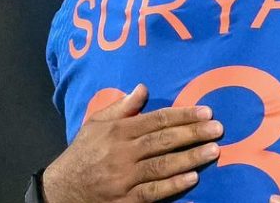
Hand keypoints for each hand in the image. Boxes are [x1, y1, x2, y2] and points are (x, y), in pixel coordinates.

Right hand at [41, 84, 223, 202]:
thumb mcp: (96, 123)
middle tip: (218, 129)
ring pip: (161, 165)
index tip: (207, 112)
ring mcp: (124, 178)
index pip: (157, 120)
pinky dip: (173, 185)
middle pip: (163, 140)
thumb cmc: (83, 153)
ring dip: (190, 158)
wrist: (61, 190)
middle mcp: (122, 152)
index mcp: (118, 131)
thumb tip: (142, 88)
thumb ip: (121, 106)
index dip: (183, 115)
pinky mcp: (125, 200)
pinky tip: (192, 178)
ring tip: (213, 151)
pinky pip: (152, 192)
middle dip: (192, 134)